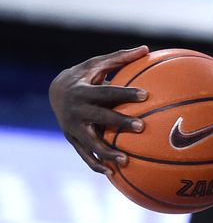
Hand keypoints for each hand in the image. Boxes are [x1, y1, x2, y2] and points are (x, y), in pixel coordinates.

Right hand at [49, 46, 148, 173]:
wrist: (55, 92)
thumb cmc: (84, 76)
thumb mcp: (97, 64)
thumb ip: (120, 58)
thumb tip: (147, 49)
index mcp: (84, 91)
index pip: (107, 92)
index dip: (125, 93)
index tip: (145, 95)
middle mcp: (76, 111)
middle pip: (100, 117)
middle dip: (119, 122)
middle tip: (141, 127)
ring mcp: (72, 128)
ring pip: (90, 142)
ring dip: (107, 152)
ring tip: (126, 160)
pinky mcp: (72, 139)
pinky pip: (84, 155)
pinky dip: (96, 164)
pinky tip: (112, 174)